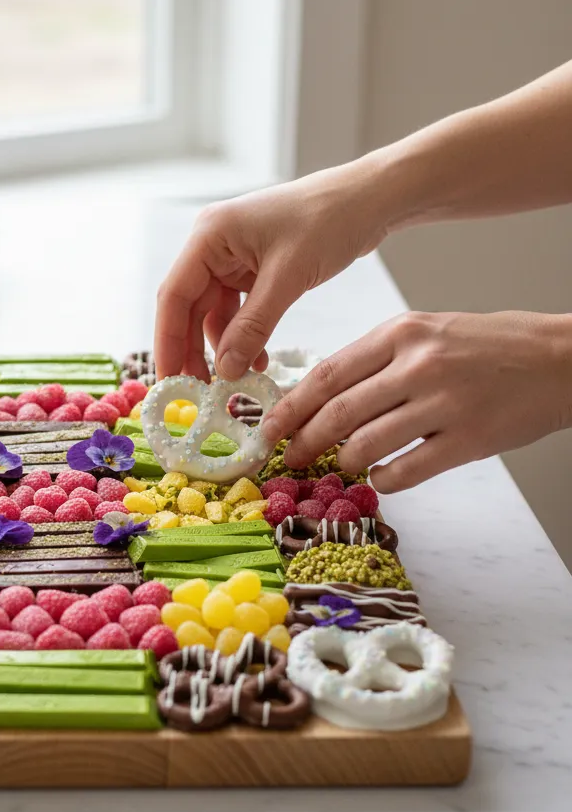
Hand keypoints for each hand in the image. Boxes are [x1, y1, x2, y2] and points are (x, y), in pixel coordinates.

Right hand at [154, 160, 390, 381]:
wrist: (369, 199)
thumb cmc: (329, 220)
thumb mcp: (288, 277)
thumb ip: (253, 326)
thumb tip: (225, 370)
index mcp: (209, 235)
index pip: (174, 295)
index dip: (167, 341)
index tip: (168, 380)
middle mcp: (213, 245)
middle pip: (189, 307)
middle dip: (192, 349)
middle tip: (197, 391)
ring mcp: (233, 257)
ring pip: (213, 312)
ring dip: (223, 346)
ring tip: (237, 378)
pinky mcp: (253, 268)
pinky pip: (238, 309)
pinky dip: (245, 335)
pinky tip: (258, 359)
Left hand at [261, 310, 571, 491]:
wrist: (559, 359)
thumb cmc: (485, 345)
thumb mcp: (424, 332)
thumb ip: (375, 360)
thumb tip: (320, 397)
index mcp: (400, 333)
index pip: (327, 374)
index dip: (291, 406)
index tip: (268, 427)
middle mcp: (418, 365)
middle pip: (338, 412)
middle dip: (304, 440)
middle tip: (289, 457)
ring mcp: (445, 402)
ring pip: (367, 443)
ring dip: (343, 460)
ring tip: (340, 464)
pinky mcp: (469, 439)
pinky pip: (407, 470)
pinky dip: (384, 478)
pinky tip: (381, 476)